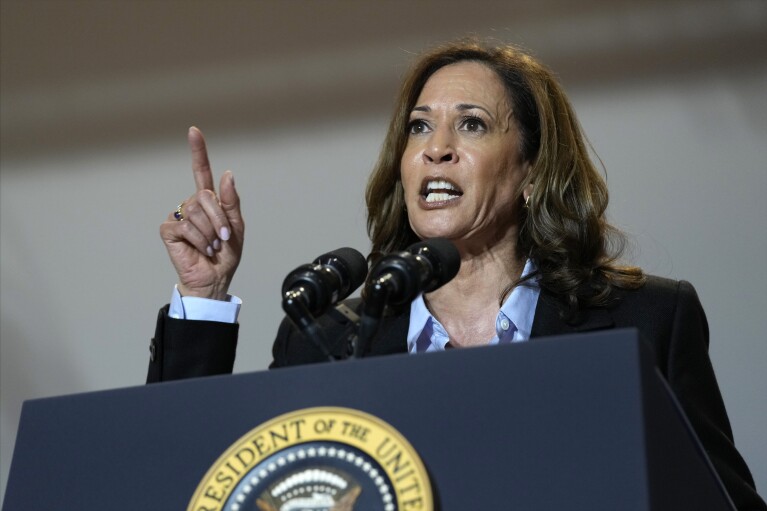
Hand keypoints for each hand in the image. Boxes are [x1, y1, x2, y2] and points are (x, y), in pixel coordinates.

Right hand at [159, 127, 243, 299]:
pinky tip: (201, 249)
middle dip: (219, 218)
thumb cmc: (225, 254)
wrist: (215, 278)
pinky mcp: (169, 230)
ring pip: (195, 211)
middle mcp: (192, 205)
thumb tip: (226, 174)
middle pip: (205, 196)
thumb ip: (230, 201)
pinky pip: (185, 226)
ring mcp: (179, 216)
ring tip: (212, 245)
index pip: (202, 172)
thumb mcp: (236, 226)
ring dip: (210, 232)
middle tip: (223, 237)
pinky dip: (199, 240)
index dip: (198, 152)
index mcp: (209, 202)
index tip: (194, 131)